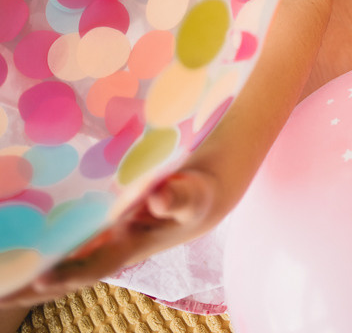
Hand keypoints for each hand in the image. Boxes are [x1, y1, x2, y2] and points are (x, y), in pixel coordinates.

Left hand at [0, 169, 222, 308]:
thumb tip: (157, 199)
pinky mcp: (95, 229)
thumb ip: (177, 197)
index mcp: (130, 246)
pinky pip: (62, 245)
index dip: (69, 273)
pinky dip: (40, 251)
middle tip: (0, 295)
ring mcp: (100, 242)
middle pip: (66, 277)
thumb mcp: (190, 196)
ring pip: (58, 264)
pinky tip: (15, 246)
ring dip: (28, 275)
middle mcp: (109, 250)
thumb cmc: (192, 197)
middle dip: (32, 287)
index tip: (42, 279)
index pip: (94, 266)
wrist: (191, 197)